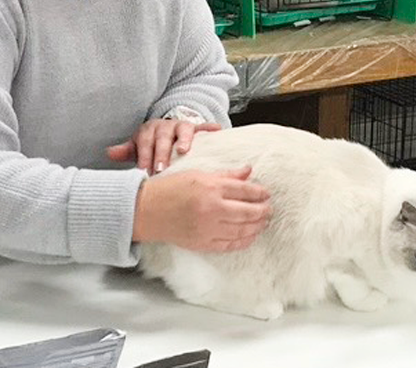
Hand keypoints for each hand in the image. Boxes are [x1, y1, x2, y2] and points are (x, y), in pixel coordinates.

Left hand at [107, 119, 221, 174]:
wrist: (169, 130)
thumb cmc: (153, 144)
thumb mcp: (139, 146)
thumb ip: (126, 151)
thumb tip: (110, 153)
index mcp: (149, 130)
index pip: (145, 142)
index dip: (144, 156)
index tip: (144, 172)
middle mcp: (165, 126)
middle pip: (163, 137)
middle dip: (162, 153)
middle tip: (161, 168)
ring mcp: (182, 126)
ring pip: (184, 130)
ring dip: (184, 140)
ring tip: (185, 151)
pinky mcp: (197, 128)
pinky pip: (204, 126)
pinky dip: (210, 128)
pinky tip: (217, 131)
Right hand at [133, 165, 271, 252]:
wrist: (147, 210)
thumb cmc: (169, 188)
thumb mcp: (198, 174)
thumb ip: (225, 175)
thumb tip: (248, 171)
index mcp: (210, 188)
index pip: (245, 190)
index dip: (260, 192)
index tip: (266, 193)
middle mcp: (212, 209)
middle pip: (248, 212)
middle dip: (263, 211)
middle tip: (269, 209)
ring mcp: (208, 228)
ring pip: (243, 230)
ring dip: (257, 226)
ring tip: (263, 222)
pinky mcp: (203, 243)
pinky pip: (231, 244)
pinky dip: (244, 241)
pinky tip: (250, 236)